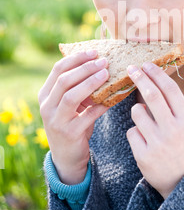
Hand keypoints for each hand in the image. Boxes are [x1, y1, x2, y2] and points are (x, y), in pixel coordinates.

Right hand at [38, 50, 109, 183]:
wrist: (67, 156)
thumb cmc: (72, 123)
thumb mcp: (70, 104)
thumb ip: (78, 87)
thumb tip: (101, 64)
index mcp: (46, 94)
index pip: (58, 69)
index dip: (76, 58)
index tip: (94, 52)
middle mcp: (47, 106)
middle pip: (65, 80)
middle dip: (86, 68)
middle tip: (104, 61)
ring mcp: (56, 120)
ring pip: (72, 96)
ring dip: (90, 83)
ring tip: (106, 74)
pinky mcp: (69, 133)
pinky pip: (87, 116)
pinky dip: (100, 106)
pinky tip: (112, 99)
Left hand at [126, 62, 183, 198]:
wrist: (182, 180)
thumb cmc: (182, 144)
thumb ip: (173, 104)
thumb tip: (153, 78)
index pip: (170, 89)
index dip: (156, 74)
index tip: (145, 64)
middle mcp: (173, 130)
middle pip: (152, 95)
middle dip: (140, 78)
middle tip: (131, 68)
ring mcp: (158, 144)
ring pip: (137, 112)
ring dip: (137, 110)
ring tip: (145, 120)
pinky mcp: (144, 156)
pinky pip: (131, 132)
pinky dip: (135, 132)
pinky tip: (145, 141)